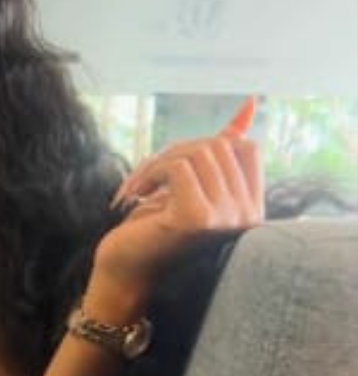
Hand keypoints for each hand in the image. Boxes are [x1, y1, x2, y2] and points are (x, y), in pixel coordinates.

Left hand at [92, 97, 264, 306]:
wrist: (124, 270)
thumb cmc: (153, 226)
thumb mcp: (188, 182)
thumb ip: (218, 150)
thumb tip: (250, 105)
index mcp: (251, 208)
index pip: (247, 148)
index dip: (206, 144)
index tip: (174, 170)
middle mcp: (248, 216)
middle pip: (218, 144)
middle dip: (172, 153)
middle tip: (146, 180)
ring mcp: (227, 218)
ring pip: (196, 152)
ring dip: (156, 163)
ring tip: (139, 189)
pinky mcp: (197, 218)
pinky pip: (177, 166)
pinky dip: (149, 173)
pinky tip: (136, 197)